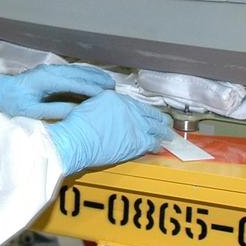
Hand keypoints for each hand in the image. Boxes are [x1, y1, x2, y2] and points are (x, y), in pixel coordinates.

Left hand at [0, 64, 115, 119]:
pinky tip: (92, 78)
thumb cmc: (12, 103)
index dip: (90, 88)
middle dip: (96, 79)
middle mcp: (50, 71)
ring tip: (107, 81)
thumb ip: (55, 110)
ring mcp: (50, 70)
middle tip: (112, 87)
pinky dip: (84, 75)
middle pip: (78, 73)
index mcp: (46, 79)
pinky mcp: (49, 72)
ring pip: (76, 70)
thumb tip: (77, 111)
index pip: (74, 83)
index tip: (105, 94)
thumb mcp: (32, 111)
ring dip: (92, 75)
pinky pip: (70, 72)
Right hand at [47, 92, 172, 174]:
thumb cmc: (78, 125)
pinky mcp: (137, 142)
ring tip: (167, 135)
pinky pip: (152, 142)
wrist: (78, 140)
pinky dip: (157, 145)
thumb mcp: (90, 105)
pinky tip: (160, 147)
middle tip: (165, 122)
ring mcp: (135, 125)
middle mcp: (130, 110)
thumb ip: (105, 106)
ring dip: (162, 132)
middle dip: (159, 119)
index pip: (136, 104)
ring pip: (155, 128)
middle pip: (150, 114)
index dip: (144, 111)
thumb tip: (111, 111)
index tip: (146, 114)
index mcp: (117, 99)